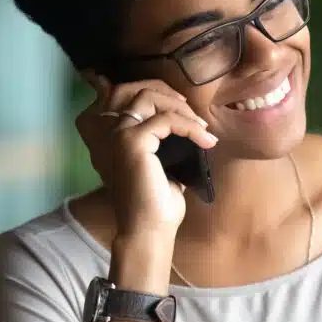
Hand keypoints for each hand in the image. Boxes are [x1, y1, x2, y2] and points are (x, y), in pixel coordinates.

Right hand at [75, 73, 216, 242]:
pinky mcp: (133, 141)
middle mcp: (116, 132)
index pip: (140, 100)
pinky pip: (166, 120)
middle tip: (198, 120)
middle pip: (143, 92)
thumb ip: (171, 145)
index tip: (192, 117)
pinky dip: (190, 127)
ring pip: (151, 98)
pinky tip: (205, 141)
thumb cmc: (158, 205)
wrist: (149, 230)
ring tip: (202, 128)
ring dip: (181, 108)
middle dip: (174, 98)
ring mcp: (121, 135)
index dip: (168, 100)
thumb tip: (194, 127)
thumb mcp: (167, 167)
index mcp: (121, 137)